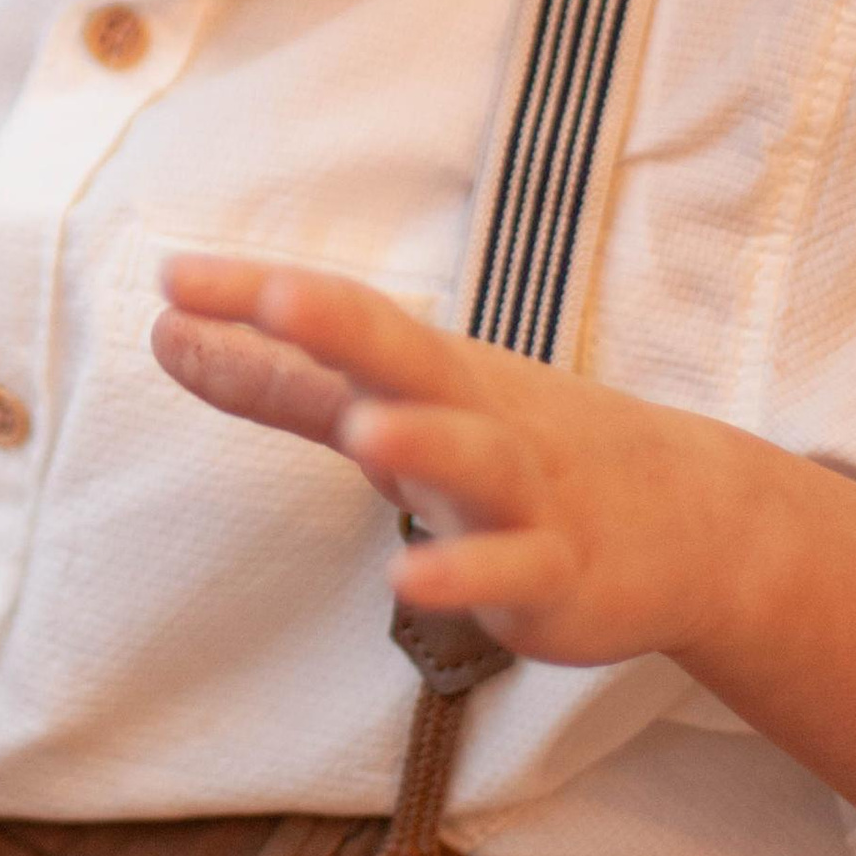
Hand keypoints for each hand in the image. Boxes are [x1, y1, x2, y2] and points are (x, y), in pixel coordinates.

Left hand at [151, 257, 757, 666]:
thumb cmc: (509, 444)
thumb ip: (277, 379)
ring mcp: (522, 493)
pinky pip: (512, 571)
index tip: (171, 273)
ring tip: (368, 431)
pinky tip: (411, 581)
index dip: (256, 294)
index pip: (336, 314)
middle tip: (282, 298)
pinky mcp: (559, 575)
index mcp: (424, 366)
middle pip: (409, 356)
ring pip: (474, 460)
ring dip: (422, 442)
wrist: (689, 522)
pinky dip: (466, 573)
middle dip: (345, 325)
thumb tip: (165, 331)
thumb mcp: (389, 403)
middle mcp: (471, 413)